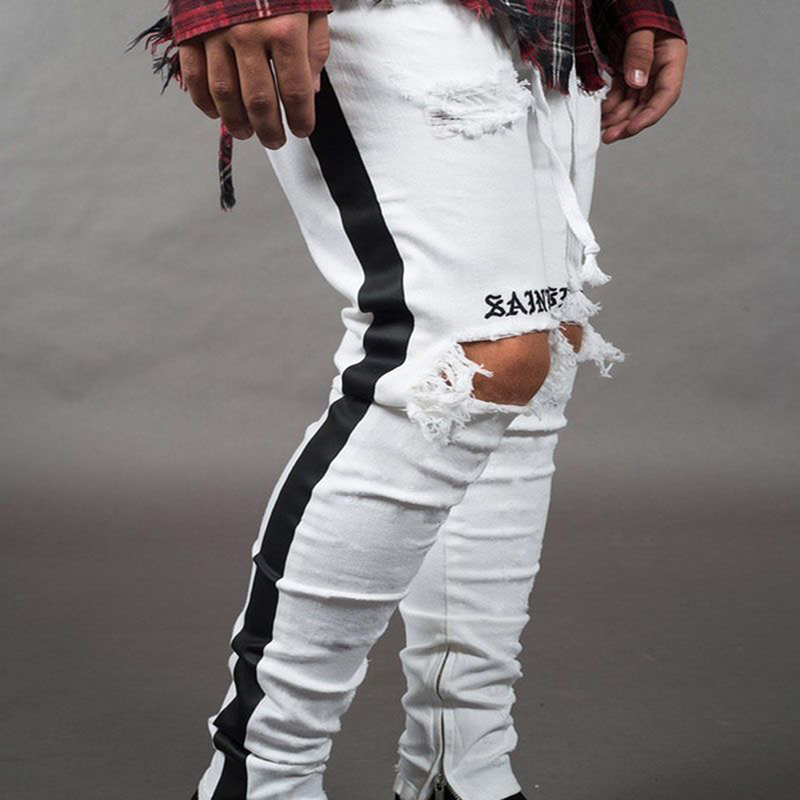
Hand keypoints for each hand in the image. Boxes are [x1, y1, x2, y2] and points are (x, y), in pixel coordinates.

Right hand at [178, 13, 329, 148]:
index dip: (300, 118)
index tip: (302, 130)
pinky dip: (204, 101)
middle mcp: (248, 35)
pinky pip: (195, 76)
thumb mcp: (309, 4)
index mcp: (284, 30)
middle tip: (274, 141)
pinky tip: (216, 114)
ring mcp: (215, 34)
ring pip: (225, 94)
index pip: (295, 91)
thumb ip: (313, 46)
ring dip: (237, 121)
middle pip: (260, 101)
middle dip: (269, 129)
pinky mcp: (190, 30)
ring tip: (247, 133)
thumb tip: (309, 90)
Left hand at [601, 29, 686, 143]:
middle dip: (628, 123)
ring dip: (616, 119)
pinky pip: (619, 95)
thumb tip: (637, 82)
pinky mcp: (625, 71)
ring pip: (631, 104)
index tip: (632, 128)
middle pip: (646, 105)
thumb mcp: (639, 26)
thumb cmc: (634, 4)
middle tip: (609, 137)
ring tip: (600, 131)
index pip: (665, 94)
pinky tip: (598, 117)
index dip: (649, 115)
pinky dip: (609, 107)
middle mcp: (658, 69)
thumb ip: (640, 53)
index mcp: (671, 58)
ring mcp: (642, 71)